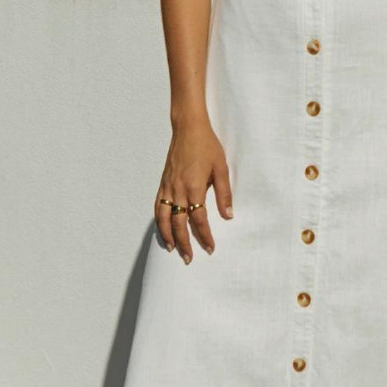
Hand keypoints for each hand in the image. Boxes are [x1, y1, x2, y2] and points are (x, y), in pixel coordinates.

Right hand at [153, 118, 232, 263]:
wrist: (188, 128)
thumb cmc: (207, 145)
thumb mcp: (221, 168)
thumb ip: (224, 193)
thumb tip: (228, 216)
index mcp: (194, 186)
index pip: (198, 218)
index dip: (204, 235)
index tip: (210, 247)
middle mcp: (178, 189)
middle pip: (178, 223)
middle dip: (184, 242)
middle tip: (189, 258)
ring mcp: (168, 186)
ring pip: (164, 217)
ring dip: (168, 235)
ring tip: (173, 249)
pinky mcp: (163, 182)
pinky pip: (158, 206)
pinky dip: (159, 220)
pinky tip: (163, 228)